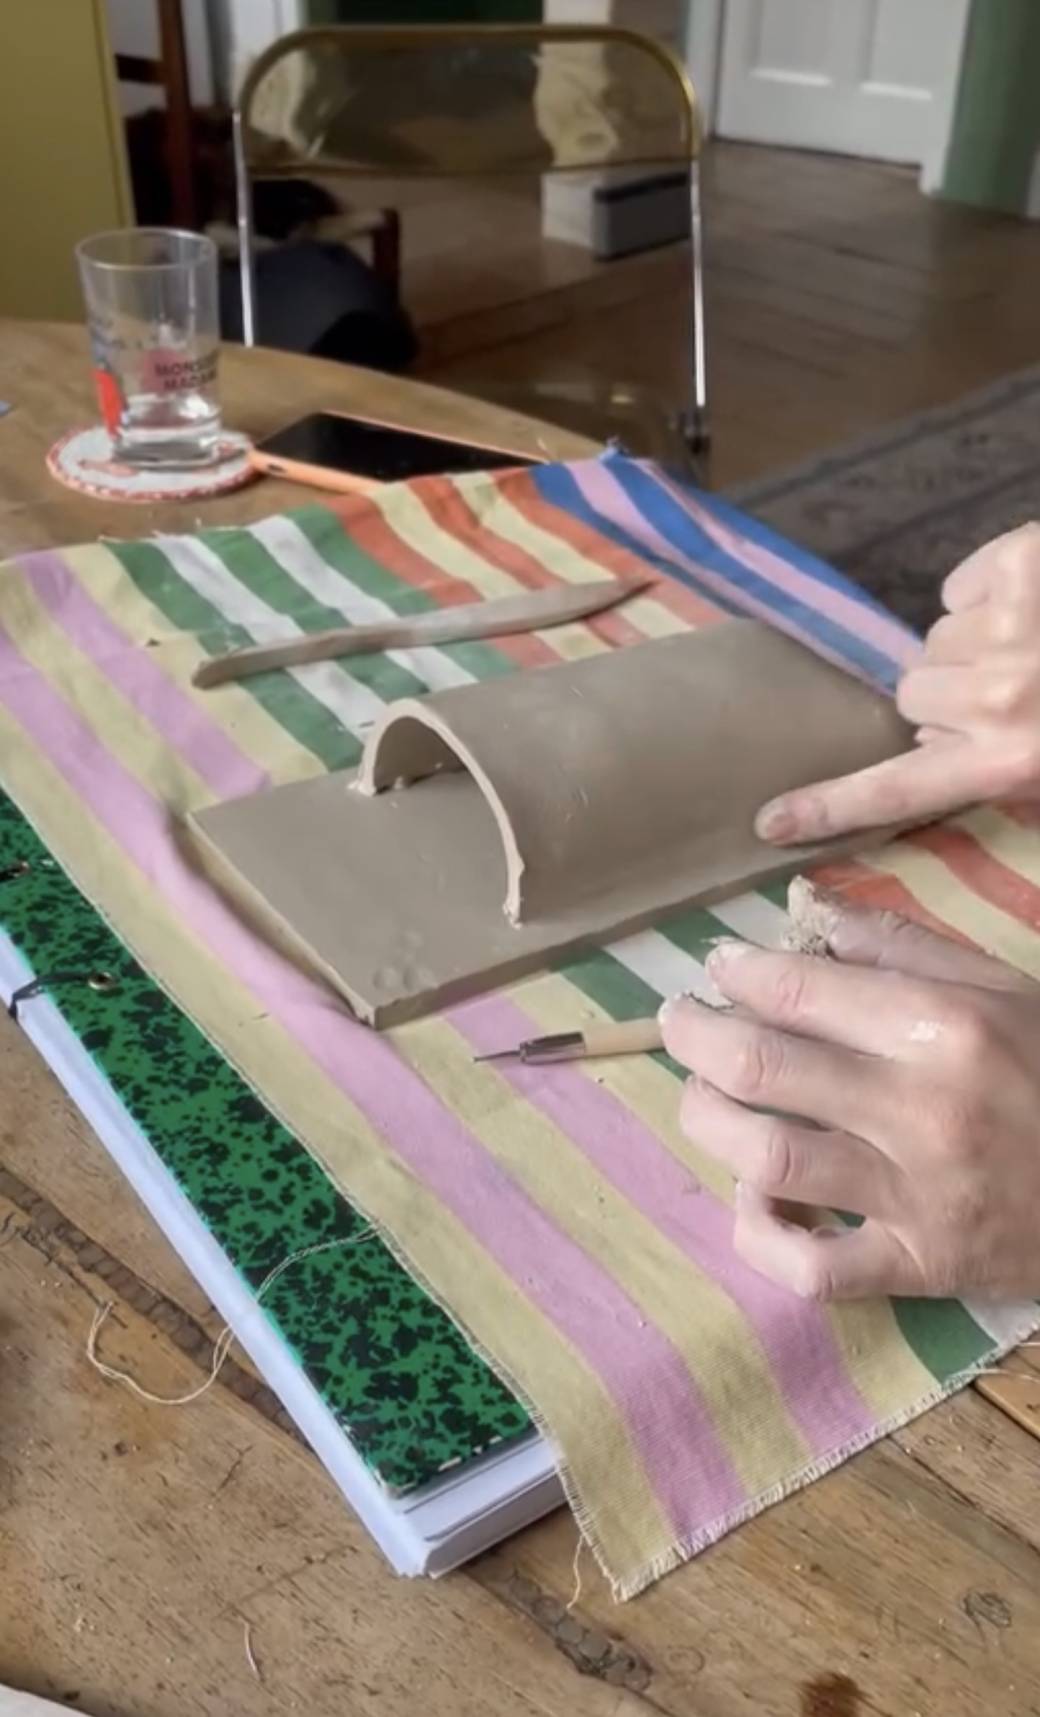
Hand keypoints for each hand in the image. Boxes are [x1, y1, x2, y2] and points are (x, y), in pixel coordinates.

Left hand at [659, 894, 1039, 1299]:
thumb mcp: (1001, 987)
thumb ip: (899, 944)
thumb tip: (804, 907)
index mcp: (941, 1025)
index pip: (799, 987)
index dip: (736, 973)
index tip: (718, 968)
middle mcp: (920, 1107)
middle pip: (761, 1066)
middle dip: (695, 1036)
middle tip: (680, 1021)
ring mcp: (915, 1194)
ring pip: (768, 1158)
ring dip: (709, 1122)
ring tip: (703, 1097)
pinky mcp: (918, 1265)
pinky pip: (814, 1269)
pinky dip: (762, 1236)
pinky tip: (753, 1197)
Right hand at [756, 522, 1039, 844]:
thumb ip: (1018, 778)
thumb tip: (973, 763)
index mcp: (1016, 760)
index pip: (899, 790)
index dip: (830, 807)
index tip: (769, 821)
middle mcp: (997, 697)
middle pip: (914, 698)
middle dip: (949, 698)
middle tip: (1010, 695)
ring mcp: (1006, 624)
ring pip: (934, 641)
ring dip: (972, 646)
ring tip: (1032, 646)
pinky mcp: (1018, 562)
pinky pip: (959, 587)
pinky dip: (989, 593)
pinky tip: (1034, 603)